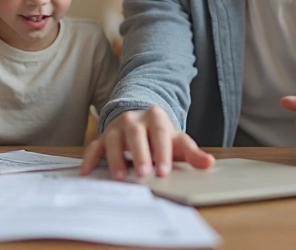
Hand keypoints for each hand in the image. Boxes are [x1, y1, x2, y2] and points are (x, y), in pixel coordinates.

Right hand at [79, 107, 214, 179]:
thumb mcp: (178, 141)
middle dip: (139, 154)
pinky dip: (89, 159)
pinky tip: (86, 172)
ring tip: (119, 178)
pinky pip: (94, 146)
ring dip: (115, 158)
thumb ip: (192, 154)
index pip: (160, 133)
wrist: (140, 122)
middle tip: (143, 174)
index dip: (162, 152)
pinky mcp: (103, 137)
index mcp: (155, 117)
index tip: (164, 171)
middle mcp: (133, 119)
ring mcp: (116, 127)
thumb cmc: (160, 136)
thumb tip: (209, 163)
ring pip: (113, 139)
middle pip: (135, 134)